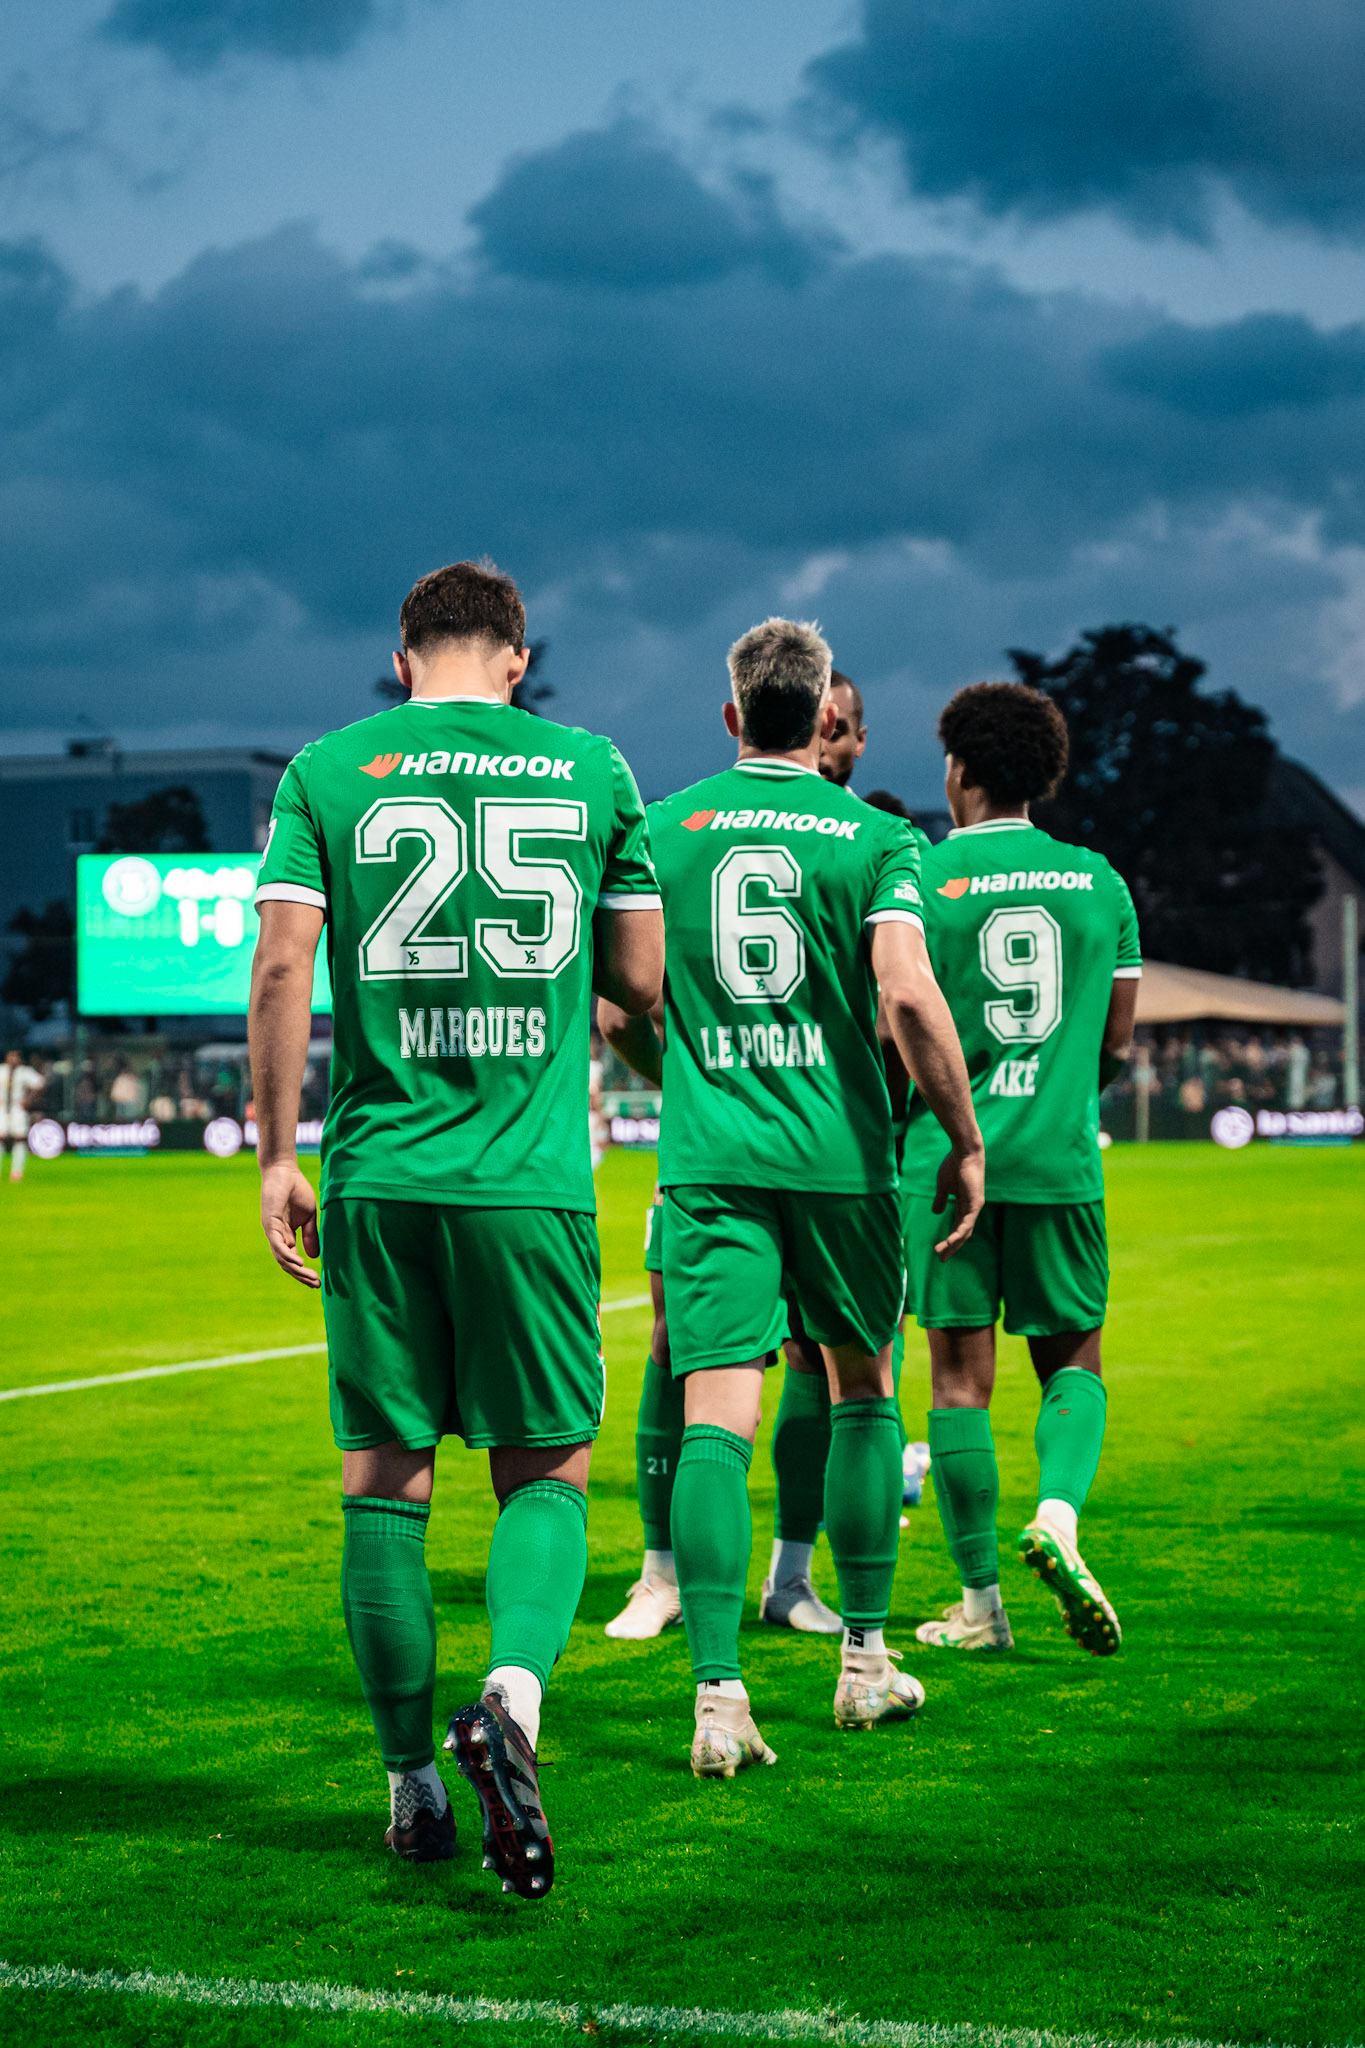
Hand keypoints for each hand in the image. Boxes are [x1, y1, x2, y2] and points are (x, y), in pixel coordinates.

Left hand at [260, 1160, 320, 1287]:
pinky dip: (288, 1255)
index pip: (292, 1259)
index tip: (318, 1281)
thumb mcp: (309, 1216)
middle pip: (286, 1263)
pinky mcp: (270, 1223)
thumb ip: (310, 1235)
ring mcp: (272, 1230)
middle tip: (316, 1285)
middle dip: (301, 1276)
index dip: (304, 1272)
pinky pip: (278, 1244)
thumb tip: (314, 1257)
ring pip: (281, 1257)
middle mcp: (277, 1236)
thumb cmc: (296, 1190)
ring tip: (310, 1277)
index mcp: (286, 1235)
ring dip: (296, 1269)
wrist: (285, 1171)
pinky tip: (299, 1263)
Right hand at [931, 1144, 984, 1259]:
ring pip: (964, 1232)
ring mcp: (975, 1207)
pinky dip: (958, 1234)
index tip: (939, 1250)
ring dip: (952, 1245)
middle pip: (963, 1234)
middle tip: (941, 1260)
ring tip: (940, 1255)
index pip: (958, 1227)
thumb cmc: (954, 1165)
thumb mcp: (943, 1186)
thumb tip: (936, 1212)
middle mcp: (972, 1209)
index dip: (950, 1239)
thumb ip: (940, 1199)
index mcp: (965, 1205)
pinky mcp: (975, 1203)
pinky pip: (966, 1224)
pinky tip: (950, 1243)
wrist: (964, 1151)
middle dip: (952, 1247)